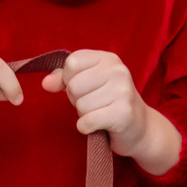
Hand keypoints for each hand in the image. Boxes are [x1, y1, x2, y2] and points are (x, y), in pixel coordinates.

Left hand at [43, 49, 180, 175]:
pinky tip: (100, 125)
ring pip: (80, 105)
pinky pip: (86, 121)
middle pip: (73, 85)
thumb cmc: (107, 102)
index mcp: (108, 59)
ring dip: (84, 114)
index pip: (71, 63)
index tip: (85, 87)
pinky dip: (87, 127)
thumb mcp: (86, 83)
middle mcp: (118, 71)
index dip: (69, 79)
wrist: (140, 128)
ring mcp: (123, 91)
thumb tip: (45, 83)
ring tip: (101, 112)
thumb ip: (63, 78)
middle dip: (77, 99)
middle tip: (95, 103)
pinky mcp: (123, 114)